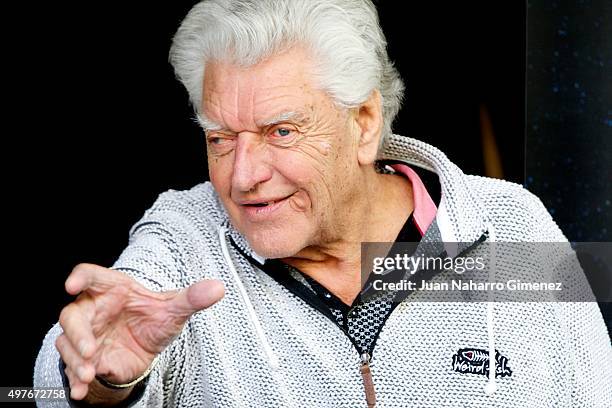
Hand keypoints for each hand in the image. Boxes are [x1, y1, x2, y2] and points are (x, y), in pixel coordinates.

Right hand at [56, 263, 224, 399]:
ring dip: (75, 359)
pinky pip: (74, 368)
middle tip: (90, 349)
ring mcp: (86, 336)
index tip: (72, 285)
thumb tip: (218, 288)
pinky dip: (76, 380)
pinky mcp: (87, 359)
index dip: (80, 278)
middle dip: (77, 332)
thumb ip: (192, 298)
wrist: (148, 351)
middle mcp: (94, 311)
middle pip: (73, 315)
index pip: (91, 276)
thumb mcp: (174, 310)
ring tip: (89, 372)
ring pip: (68, 344)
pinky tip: (82, 390)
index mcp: (112, 290)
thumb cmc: (154, 320)